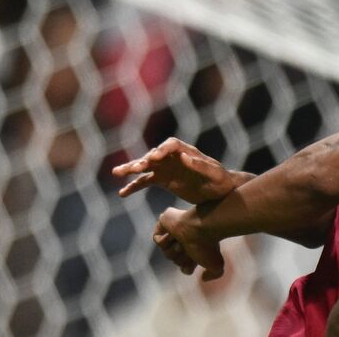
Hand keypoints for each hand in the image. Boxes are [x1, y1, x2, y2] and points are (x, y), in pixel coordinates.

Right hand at [112, 137, 248, 203]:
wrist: (221, 192)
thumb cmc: (220, 181)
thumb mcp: (213, 175)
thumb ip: (200, 166)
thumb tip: (184, 157)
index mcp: (188, 152)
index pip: (172, 145)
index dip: (162, 150)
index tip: (154, 158)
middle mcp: (174, 157)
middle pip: (155, 154)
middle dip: (143, 160)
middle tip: (134, 168)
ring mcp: (167, 168)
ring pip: (146, 166)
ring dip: (132, 169)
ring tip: (117, 173)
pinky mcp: (164, 180)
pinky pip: (145, 181)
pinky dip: (134, 186)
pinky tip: (122, 193)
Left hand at [155, 205, 225, 280]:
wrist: (202, 227)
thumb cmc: (209, 244)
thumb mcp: (216, 265)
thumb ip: (214, 274)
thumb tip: (203, 277)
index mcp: (196, 246)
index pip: (185, 266)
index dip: (188, 266)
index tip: (195, 259)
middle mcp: (186, 238)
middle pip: (175, 260)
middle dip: (181, 258)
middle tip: (189, 248)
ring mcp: (176, 229)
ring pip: (166, 252)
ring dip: (174, 250)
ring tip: (182, 241)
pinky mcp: (165, 222)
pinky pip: (158, 240)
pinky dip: (165, 240)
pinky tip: (175, 234)